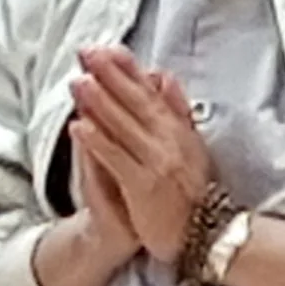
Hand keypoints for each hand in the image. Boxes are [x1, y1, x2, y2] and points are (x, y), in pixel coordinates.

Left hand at [71, 47, 211, 264]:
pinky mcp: (143, 185)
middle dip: (109, 75)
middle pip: (134, 102)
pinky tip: (79, 126)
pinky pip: (116, 159)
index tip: (108, 48)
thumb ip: (176, 110)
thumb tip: (164, 76)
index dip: (128, 69)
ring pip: (123, 126)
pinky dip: (98, 141)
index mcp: (177, 130)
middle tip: (87, 53)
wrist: (206, 236)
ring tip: (78, 81)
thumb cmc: (191, 191)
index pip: (149, 92)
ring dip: (99, 101)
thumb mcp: (192, 146)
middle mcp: (168, 141)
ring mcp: (156, 162)